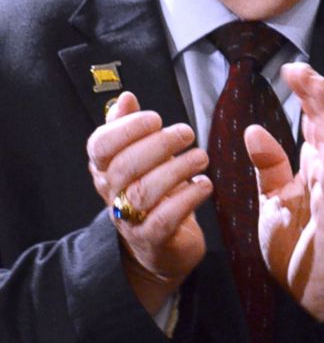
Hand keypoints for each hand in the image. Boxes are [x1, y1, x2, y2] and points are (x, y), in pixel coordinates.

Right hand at [86, 91, 212, 314]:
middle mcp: (112, 194)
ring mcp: (129, 220)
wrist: (161, 244)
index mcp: (106, 169)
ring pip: (144, 192)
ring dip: (177, 169)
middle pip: (124, 166)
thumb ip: (129, 127)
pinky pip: (165, 218)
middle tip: (187, 133)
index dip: (127, 128)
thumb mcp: (141, 156)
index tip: (156, 118)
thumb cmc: (153, 190)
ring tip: (201, 157)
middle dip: (159, 144)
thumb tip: (124, 98)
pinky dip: (188, 198)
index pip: (100, 146)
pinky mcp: (153, 239)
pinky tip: (204, 184)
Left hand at [244, 63, 323, 322]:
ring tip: (319, 91)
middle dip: (321, 97)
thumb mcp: (274, 199)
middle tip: (305, 71)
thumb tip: (254, 130)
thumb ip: (269, 165)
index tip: (294, 69)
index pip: (317, 121)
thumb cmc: (298, 244)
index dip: (309, 94)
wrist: (310, 291)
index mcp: (319, 167)